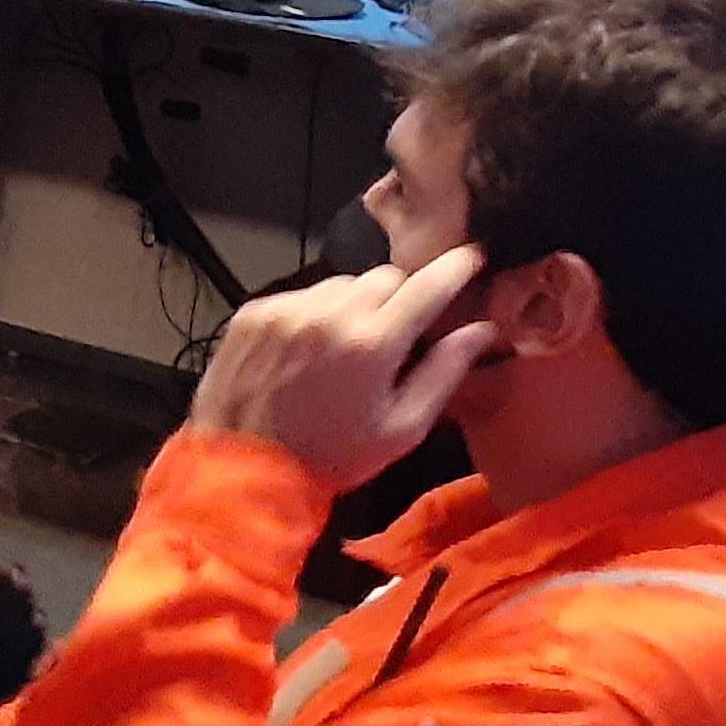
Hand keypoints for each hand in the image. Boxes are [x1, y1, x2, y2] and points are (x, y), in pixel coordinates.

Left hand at [186, 246, 500, 493]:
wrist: (242, 469)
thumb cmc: (334, 456)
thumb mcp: (402, 427)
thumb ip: (446, 371)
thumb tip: (483, 328)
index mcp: (372, 343)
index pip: (427, 285)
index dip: (456, 267)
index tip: (472, 256)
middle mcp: (328, 315)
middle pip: (385, 278)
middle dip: (400, 298)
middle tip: (395, 333)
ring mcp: (285, 310)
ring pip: (341, 284)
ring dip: (355, 304)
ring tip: (347, 346)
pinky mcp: (253, 314)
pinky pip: (300, 296)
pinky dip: (314, 313)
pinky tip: (308, 350)